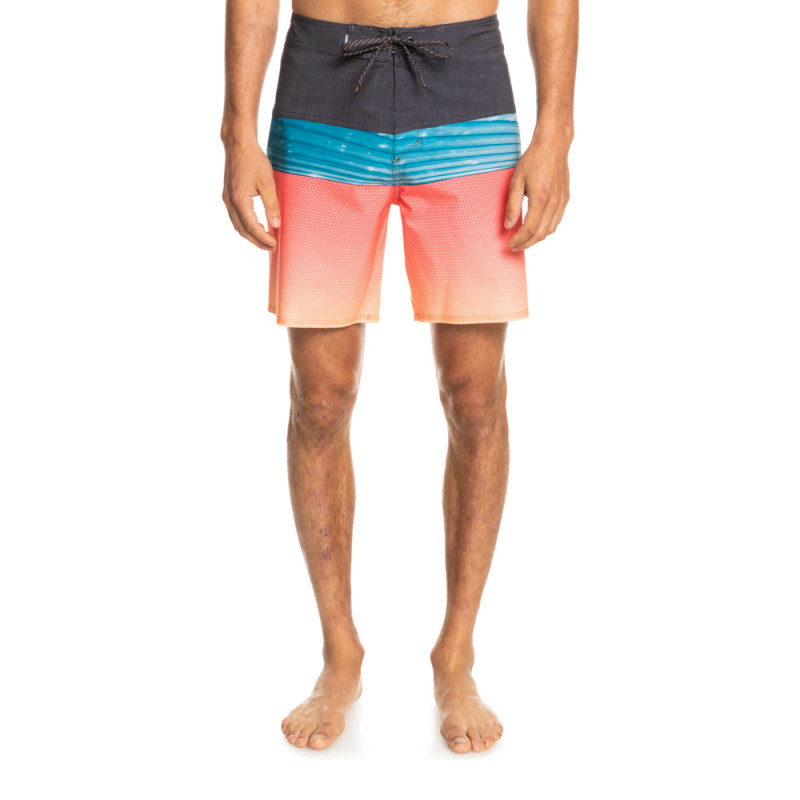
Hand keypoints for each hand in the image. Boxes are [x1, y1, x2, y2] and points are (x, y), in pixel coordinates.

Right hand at [222, 141, 280, 250]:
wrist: (238, 145)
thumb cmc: (254, 161)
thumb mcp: (268, 182)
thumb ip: (272, 205)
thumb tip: (276, 224)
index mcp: (239, 200)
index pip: (252, 227)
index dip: (263, 238)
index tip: (274, 244)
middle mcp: (230, 202)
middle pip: (243, 230)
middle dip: (257, 241)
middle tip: (272, 247)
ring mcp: (227, 200)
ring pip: (238, 226)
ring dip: (251, 236)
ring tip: (265, 241)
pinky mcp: (228, 196)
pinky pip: (235, 218)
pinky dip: (245, 226)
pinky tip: (256, 227)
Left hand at [504, 134, 570, 250]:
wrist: (553, 145)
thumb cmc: (533, 160)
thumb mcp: (516, 181)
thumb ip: (512, 205)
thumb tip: (508, 225)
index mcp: (541, 198)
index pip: (529, 229)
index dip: (519, 240)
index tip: (509, 244)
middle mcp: (554, 203)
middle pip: (540, 234)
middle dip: (526, 244)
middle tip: (514, 247)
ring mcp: (562, 201)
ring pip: (550, 230)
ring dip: (536, 239)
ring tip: (524, 240)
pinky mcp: (565, 199)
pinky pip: (556, 221)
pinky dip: (546, 229)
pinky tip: (536, 229)